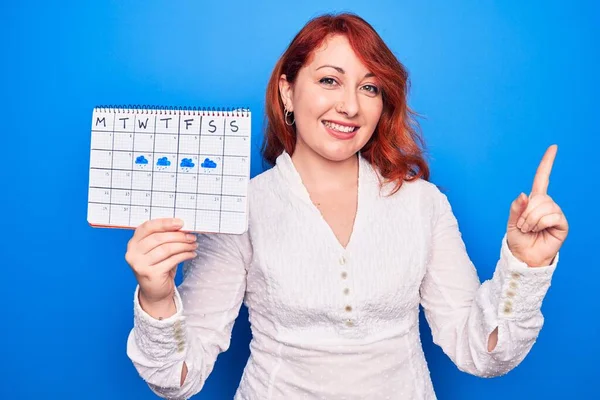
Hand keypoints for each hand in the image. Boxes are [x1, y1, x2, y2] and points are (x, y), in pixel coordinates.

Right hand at [125, 218, 197, 303]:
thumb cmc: (158, 266)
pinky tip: (191, 254)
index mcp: (133, 243)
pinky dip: (184, 255)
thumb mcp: (157, 250)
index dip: (165, 223)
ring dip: (183, 246)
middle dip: (178, 236)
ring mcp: (140, 264)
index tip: (181, 223)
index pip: (148, 227)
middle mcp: (133, 253)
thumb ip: (164, 237)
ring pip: (166, 249)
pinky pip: (172, 260)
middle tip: (191, 237)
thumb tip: (182, 227)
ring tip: (193, 245)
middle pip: (159, 238)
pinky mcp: (150, 274)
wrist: (154, 292)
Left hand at [506, 145, 568, 266]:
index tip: (553, 147)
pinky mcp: (562, 223)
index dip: (547, 163)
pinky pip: (551, 216)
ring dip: (531, 220)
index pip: (542, 178)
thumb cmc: (518, 239)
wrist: (524, 256)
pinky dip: (540, 223)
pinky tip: (539, 231)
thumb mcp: (511, 222)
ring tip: (530, 229)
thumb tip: (524, 194)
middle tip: (523, 225)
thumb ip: (515, 207)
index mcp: (533, 201)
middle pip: (537, 198)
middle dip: (525, 213)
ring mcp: (555, 213)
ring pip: (543, 207)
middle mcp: (547, 204)